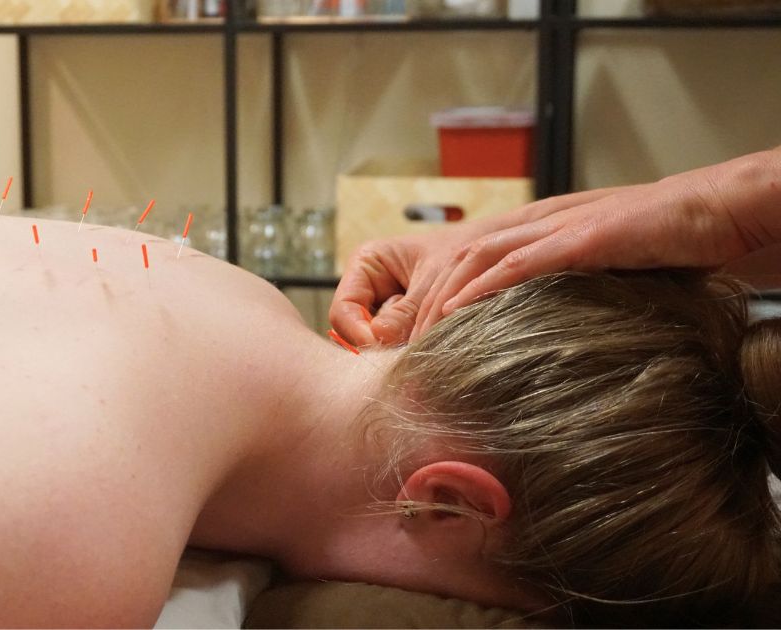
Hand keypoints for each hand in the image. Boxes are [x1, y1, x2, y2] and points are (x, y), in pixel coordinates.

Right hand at [329, 220, 499, 346]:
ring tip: (427, 339)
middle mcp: (371, 288)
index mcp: (367, 264)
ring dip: (397, 347)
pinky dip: (411, 349)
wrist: (501, 252)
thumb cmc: (469, 250)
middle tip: (406, 351)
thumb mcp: (436, 278)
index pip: (343, 310)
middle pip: (355, 331)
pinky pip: (398, 346)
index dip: (357, 333)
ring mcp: (388, 309)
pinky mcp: (406, 326)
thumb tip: (379, 338)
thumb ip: (408, 311)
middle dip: (379, 343)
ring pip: (377, 342)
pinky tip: (430, 343)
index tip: (382, 348)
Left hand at [411, 171, 761, 337]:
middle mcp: (537, 224)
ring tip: (419, 339)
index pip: (466, 262)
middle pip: (457, 260)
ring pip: (477, 259)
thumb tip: (538, 342)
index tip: (414, 338)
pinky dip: (484, 288)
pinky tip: (460, 312)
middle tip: (402, 346)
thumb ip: (561, 295)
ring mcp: (559, 227)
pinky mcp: (586, 237)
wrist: (716, 211)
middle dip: (424, 303)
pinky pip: (521, 262)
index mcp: (536, 231)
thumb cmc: (664, 247)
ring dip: (442, 300)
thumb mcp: (597, 274)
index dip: (433, 297)